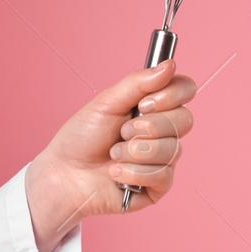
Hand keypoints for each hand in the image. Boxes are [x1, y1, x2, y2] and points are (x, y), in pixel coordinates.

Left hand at [24, 59, 197, 251]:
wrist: (65, 173)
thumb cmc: (82, 137)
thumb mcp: (107, 102)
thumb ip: (138, 82)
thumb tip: (169, 65)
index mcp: (154, 107)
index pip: (186, 90)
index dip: (170, 96)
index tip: (144, 104)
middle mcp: (164, 131)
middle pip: (185, 120)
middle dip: (147, 127)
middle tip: (121, 132)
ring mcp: (163, 159)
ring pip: (172, 149)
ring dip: (134, 152)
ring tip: (113, 154)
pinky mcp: (158, 186)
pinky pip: (162, 175)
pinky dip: (133, 173)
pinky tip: (116, 173)